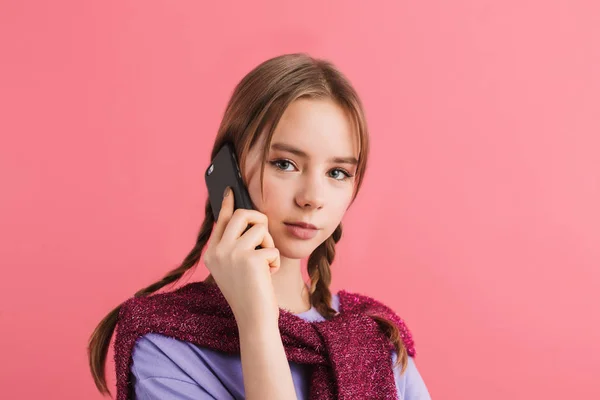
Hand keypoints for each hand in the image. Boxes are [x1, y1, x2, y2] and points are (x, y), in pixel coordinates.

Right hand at [202, 186, 280, 326]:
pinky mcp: (250, 258)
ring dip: (268, 245)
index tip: (230, 190)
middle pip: (242, 215)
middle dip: (258, 220)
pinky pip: (271, 247)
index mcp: (212, 253)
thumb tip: (246, 218)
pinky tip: (268, 276)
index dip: (227, 203)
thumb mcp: (234, 267)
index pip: (221, 220)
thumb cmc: (249, 293)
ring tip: (264, 264)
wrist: (253, 319)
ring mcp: (232, 254)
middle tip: (263, 236)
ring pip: (260, 229)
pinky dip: (274, 260)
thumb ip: (235, 245)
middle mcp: (218, 251)